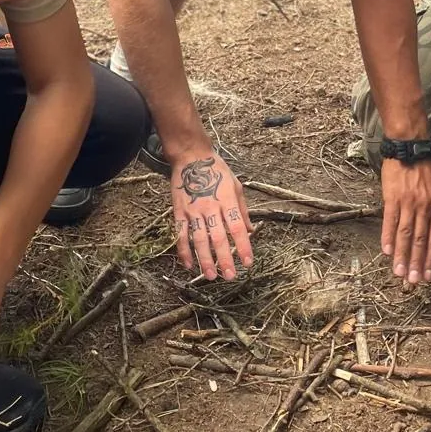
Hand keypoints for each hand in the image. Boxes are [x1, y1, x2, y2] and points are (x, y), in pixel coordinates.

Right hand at [171, 151, 252, 279]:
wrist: (190, 156)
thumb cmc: (216, 170)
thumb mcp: (235, 185)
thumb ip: (243, 209)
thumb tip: (251, 231)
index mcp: (227, 199)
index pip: (237, 227)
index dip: (243, 246)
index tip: (248, 262)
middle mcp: (211, 206)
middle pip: (219, 237)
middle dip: (225, 259)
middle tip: (230, 276)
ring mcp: (193, 210)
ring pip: (199, 239)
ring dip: (205, 259)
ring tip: (211, 276)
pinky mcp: (179, 211)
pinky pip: (181, 234)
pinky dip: (184, 251)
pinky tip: (188, 265)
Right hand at [381, 159, 430, 285]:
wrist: (410, 147)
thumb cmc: (425, 168)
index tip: (428, 276)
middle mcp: (425, 207)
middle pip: (421, 241)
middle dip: (417, 264)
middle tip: (413, 282)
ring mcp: (408, 203)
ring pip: (406, 235)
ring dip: (402, 256)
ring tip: (399, 273)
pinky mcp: (392, 197)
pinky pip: (390, 221)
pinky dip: (388, 237)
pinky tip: (387, 252)